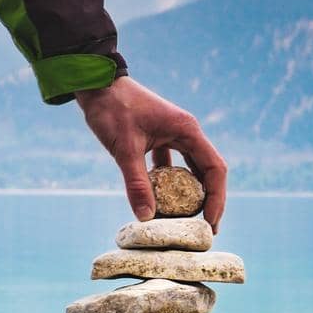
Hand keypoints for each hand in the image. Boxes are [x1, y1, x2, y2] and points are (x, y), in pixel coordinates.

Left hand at [74, 77, 227, 231]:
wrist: (96, 84)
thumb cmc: (112, 109)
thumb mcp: (124, 149)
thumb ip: (136, 183)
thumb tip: (146, 217)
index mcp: (187, 131)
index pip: (214, 169)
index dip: (217, 198)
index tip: (210, 223)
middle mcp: (186, 132)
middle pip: (208, 171)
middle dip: (209, 200)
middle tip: (205, 228)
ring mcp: (174, 134)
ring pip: (191, 169)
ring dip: (191, 192)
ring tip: (187, 218)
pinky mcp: (160, 136)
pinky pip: (172, 164)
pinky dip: (169, 183)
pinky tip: (161, 200)